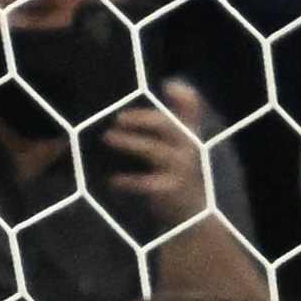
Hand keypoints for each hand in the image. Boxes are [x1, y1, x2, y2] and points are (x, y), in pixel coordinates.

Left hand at [92, 89, 220, 227]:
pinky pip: (144, 182)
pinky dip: (127, 181)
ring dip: (128, 142)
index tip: (167, 86)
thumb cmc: (179, 172)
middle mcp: (190, 146)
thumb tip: (157, 93)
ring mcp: (181, 168)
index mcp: (190, 132)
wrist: (193, 213)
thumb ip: (167, 122)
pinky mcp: (170, 189)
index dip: (183, 95)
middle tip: (118, 118)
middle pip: (167, 125)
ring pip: (152, 149)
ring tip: (107, 137)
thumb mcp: (178, 146)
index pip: (192, 107)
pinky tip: (113, 181)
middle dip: (141, 119)